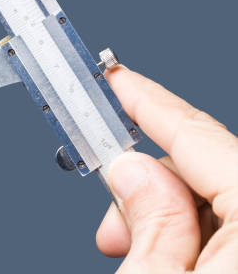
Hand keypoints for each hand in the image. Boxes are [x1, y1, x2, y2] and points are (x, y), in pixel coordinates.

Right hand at [96, 66, 237, 272]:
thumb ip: (151, 219)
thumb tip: (133, 169)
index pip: (201, 137)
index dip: (148, 103)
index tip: (118, 82)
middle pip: (210, 171)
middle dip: (151, 186)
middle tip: (112, 222)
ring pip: (220, 201)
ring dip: (168, 219)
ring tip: (133, 252)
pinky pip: (234, 232)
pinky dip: (194, 239)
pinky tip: (168, 261)